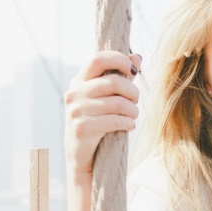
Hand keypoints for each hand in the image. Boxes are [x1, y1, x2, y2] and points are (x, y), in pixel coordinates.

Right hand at [65, 51, 141, 174]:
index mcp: (79, 81)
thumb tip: (137, 56)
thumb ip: (120, 76)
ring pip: (118, 103)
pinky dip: (128, 123)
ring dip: (133, 111)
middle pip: (114, 82)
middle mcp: (74, 93)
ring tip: (133, 115)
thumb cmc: (97, 121)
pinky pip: (115, 121)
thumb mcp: (106, 97)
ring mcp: (77, 111)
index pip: (98, 58)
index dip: (119, 60)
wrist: (81, 154)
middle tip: (135, 101)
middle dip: (132, 92)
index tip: (133, 71)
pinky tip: (129, 126)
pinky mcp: (83, 128)